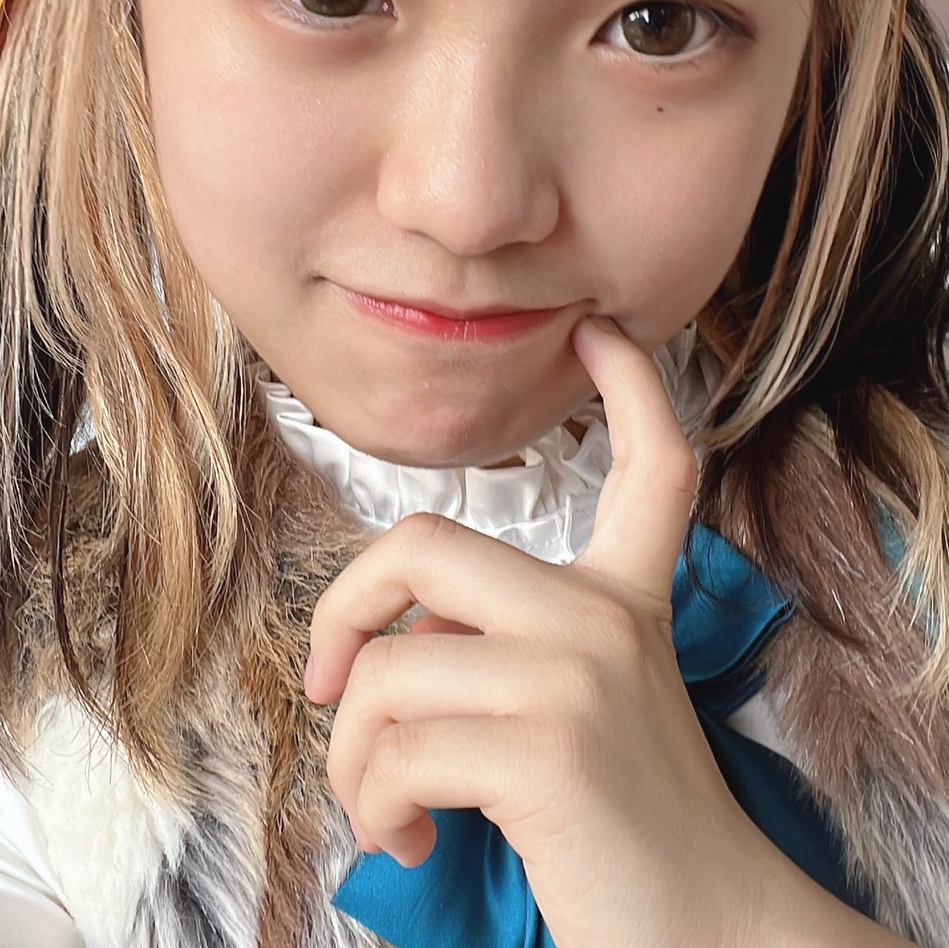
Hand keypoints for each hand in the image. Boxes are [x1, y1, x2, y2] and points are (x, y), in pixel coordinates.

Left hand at [305, 319, 803, 946]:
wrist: (706, 926)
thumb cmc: (626, 819)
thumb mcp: (587, 703)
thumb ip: (506, 645)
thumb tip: (388, 648)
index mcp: (624, 597)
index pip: (653, 466)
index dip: (633, 388)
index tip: (602, 333)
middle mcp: (603, 616)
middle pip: (423, 544)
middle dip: (341, 602)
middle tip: (330, 677)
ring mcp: (574, 675)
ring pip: (383, 673)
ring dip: (355, 760)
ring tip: (392, 805)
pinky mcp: (543, 749)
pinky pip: (393, 753)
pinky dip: (376, 808)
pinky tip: (415, 836)